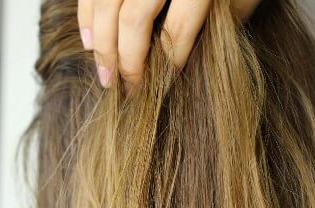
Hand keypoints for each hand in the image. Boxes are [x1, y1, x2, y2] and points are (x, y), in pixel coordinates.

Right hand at [77, 0, 261, 86]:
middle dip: (126, 62)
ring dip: (101, 45)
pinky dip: (86, 17)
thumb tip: (196, 57)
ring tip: (105, 75)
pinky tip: (90, 42)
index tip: (163, 87)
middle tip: (126, 92)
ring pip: (104, 5)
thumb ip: (227, 18)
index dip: (168, 64)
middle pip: (132, 20)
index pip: (176, 29)